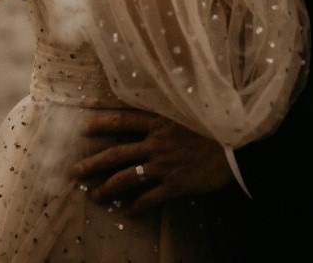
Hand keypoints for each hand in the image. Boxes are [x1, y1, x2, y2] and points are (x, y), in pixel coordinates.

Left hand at [72, 109, 232, 213]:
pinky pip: (148, 199)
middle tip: (76, 171)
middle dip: (94, 163)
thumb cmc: (215, 124)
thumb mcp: (190, 109)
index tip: (84, 127)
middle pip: (117, 153)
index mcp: (160, 121)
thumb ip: (170, 109)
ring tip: (94, 195)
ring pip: (126, 178)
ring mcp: (164, 165)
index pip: (124, 119)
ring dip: (107, 188)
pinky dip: (135, 207)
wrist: (236, 147)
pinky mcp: (174, 185)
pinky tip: (127, 212)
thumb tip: (158, 100)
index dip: (103, 123)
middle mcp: (156, 142)